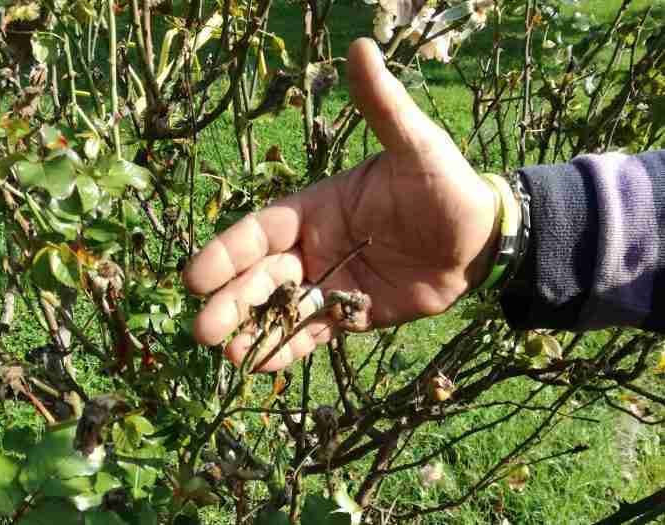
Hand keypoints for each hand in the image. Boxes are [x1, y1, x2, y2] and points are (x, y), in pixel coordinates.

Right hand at [182, 38, 498, 370]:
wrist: (481, 238)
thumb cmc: (445, 186)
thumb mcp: (415, 146)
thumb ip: (382, 106)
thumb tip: (361, 46)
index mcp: (315, 208)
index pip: (260, 230)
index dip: (227, 252)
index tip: (196, 276)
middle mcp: (314, 246)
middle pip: (261, 275)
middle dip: (231, 300)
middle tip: (202, 329)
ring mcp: (331, 282)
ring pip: (281, 308)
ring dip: (251, 329)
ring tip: (225, 354)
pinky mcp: (352, 314)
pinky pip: (313, 334)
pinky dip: (288, 349)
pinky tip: (260, 366)